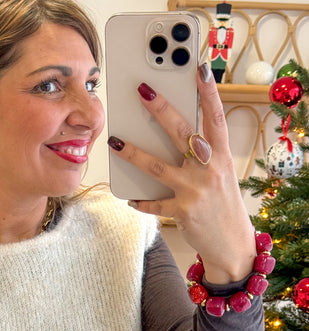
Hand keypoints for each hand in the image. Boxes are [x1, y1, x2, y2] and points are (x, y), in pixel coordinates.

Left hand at [108, 63, 255, 283]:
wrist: (232, 245)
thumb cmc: (223, 205)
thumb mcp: (221, 176)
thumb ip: (203, 156)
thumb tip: (176, 138)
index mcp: (221, 157)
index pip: (215, 119)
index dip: (208, 93)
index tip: (199, 69)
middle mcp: (209, 170)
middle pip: (182, 134)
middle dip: (162, 110)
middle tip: (142, 91)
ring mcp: (195, 191)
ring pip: (158, 167)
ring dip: (133, 153)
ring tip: (115, 142)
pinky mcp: (182, 211)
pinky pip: (154, 203)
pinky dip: (141, 201)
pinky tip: (130, 199)